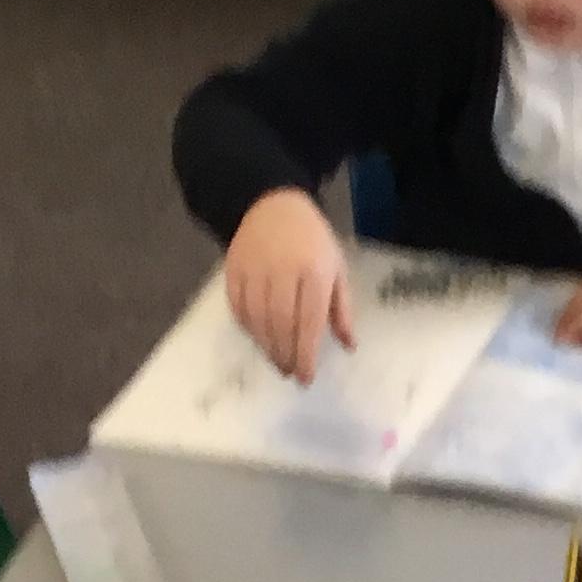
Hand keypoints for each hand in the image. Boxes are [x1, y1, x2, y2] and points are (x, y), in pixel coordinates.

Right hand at [225, 189, 354, 384]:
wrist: (272, 203)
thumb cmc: (312, 241)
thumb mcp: (337, 270)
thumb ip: (342, 309)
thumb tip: (349, 345)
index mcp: (314, 272)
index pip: (309, 322)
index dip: (306, 354)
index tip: (305, 377)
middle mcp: (282, 271)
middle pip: (280, 324)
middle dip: (285, 354)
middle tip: (289, 372)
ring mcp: (254, 268)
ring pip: (256, 318)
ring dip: (266, 346)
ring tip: (276, 360)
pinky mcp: (233, 267)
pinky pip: (237, 305)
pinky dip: (247, 327)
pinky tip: (258, 338)